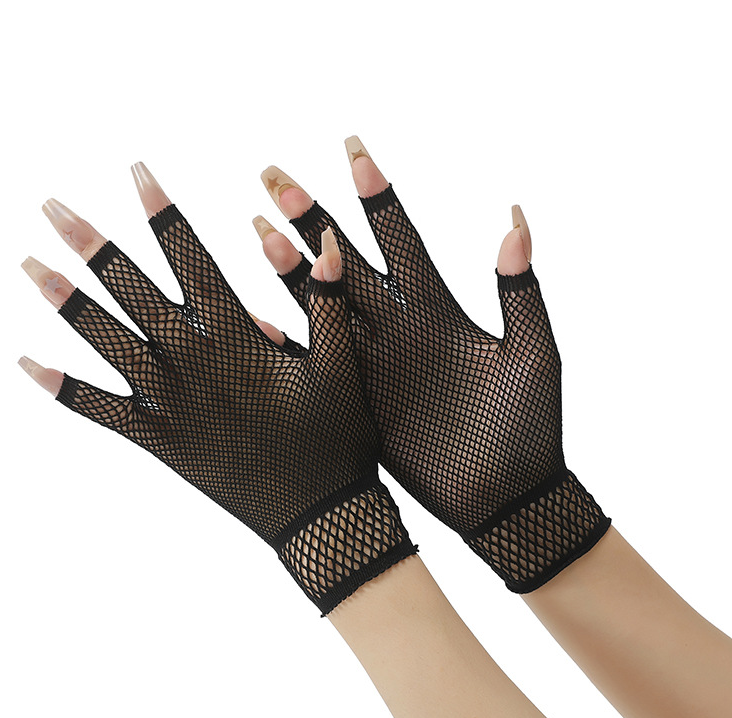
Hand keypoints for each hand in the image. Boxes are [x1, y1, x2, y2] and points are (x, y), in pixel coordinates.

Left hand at [19, 163, 415, 613]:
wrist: (319, 515)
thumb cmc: (337, 439)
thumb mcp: (342, 368)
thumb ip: (325, 303)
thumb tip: (323, 240)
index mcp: (237, 337)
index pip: (190, 259)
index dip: (163, 213)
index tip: (137, 172)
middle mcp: (193, 362)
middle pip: (131, 290)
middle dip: (89, 244)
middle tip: (50, 207)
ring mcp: (169, 402)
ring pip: (105, 341)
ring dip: (64, 300)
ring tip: (28, 264)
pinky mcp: (158, 440)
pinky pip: (99, 410)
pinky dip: (62, 388)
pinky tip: (25, 364)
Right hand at [255, 138, 608, 591]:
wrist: (506, 496)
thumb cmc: (530, 429)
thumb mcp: (534, 354)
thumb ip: (520, 290)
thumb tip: (516, 215)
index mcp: (439, 311)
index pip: (402, 238)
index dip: (378, 195)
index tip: (353, 149)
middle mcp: (399, 330)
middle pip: (348, 262)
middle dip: (314, 218)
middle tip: (275, 175)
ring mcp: (374, 365)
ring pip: (325, 307)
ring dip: (292, 270)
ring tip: (257, 229)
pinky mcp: (359, 402)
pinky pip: (318, 364)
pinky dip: (289, 342)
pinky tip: (256, 318)